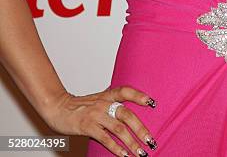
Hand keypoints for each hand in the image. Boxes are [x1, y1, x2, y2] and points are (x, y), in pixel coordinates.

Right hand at [43, 85, 157, 155]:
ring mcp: (96, 114)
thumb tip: (129, 119)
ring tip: (140, 153)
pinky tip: (124, 155)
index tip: (152, 103)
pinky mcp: (87, 126)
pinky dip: (116, 148)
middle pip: (127, 114)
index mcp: (107, 95)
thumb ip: (111, 105)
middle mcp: (103, 103)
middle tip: (151, 141)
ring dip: (132, 142)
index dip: (139, 96)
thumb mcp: (97, 100)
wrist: (58, 107)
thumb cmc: (79, 106)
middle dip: (141, 129)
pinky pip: (105, 138)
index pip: (126, 91)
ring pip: (119, 128)